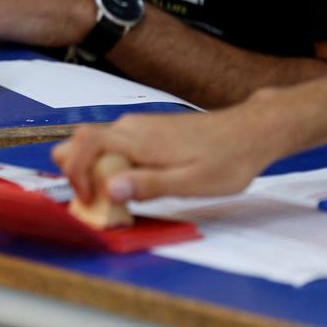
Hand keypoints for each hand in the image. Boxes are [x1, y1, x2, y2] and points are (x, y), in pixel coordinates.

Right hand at [51, 106, 281, 202]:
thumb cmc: (227, 160)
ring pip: (95, 144)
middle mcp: (130, 128)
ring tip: (118, 196)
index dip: (75, 172)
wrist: (251, 131)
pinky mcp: (145, 130)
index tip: (89, 198)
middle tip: (96, 199)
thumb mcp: (192, 183)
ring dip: (94, 171)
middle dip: (76, 171)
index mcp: (138, 140)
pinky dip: (109, 165)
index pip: (84, 144)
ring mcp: (137, 127)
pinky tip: (134, 182)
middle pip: (79, 141)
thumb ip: (149, 185)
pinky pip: (112, 145)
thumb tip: (109, 189)